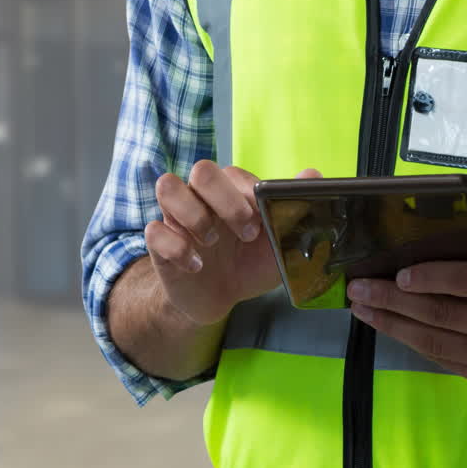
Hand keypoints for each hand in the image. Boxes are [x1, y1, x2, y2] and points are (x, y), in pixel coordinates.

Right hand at [146, 162, 320, 325]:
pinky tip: (195, 266)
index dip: (247, 196)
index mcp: (230, 191)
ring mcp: (177, 217)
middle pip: (201, 169)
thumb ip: (293, 210)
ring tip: (212, 243)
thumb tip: (312, 174)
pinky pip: (153, 230)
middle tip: (245, 233)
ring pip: (167, 186)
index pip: (232, 173)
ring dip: (194, 215)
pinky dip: (176, 248)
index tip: (260, 226)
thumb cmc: (250, 264)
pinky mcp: (160, 242)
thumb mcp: (277, 244)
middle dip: (225, 200)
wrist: (221, 298)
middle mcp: (202, 196)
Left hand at [346, 246, 466, 389]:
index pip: (466, 283)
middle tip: (359, 290)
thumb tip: (412, 253)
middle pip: (441, 315)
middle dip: (392, 302)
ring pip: (435, 343)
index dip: (429, 278)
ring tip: (364, 310)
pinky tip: (391, 327)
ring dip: (393, 325)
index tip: (396, 273)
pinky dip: (413, 342)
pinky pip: (443, 359)